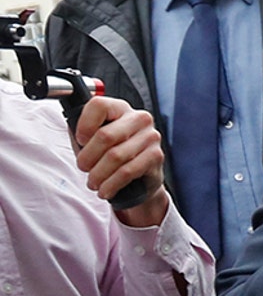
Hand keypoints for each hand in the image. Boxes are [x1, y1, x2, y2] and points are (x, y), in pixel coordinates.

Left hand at [73, 96, 168, 226]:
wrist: (139, 177)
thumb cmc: (113, 154)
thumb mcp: (94, 140)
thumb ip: (82, 131)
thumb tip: (73, 129)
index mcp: (120, 108)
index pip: (98, 105)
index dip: (84, 125)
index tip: (81, 140)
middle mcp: (139, 118)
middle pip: (105, 136)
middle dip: (88, 158)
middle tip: (84, 168)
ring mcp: (150, 136)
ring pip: (115, 156)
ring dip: (98, 175)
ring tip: (93, 182)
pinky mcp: (156, 155)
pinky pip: (127, 171)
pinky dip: (111, 184)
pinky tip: (105, 189)